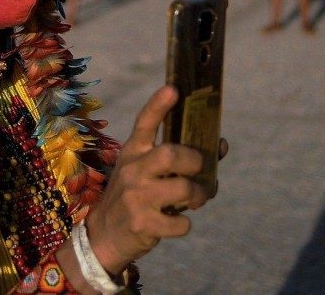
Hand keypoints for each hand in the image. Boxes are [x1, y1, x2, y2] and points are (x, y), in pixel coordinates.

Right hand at [82, 86, 221, 273]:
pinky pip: (180, 222)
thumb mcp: (144, 172)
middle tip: (198, 169)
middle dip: (194, 161)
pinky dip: (185, 223)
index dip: (159, 105)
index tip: (174, 89)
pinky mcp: (142, 223)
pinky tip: (177, 222)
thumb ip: (177, 159)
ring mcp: (135, 197)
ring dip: (198, 195)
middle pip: (170, 154)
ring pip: (182, 188)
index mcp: (133, 152)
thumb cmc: (134, 196)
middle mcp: (132, 170)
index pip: (145, 123)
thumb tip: (220, 145)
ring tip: (196, 199)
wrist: (104, 234)